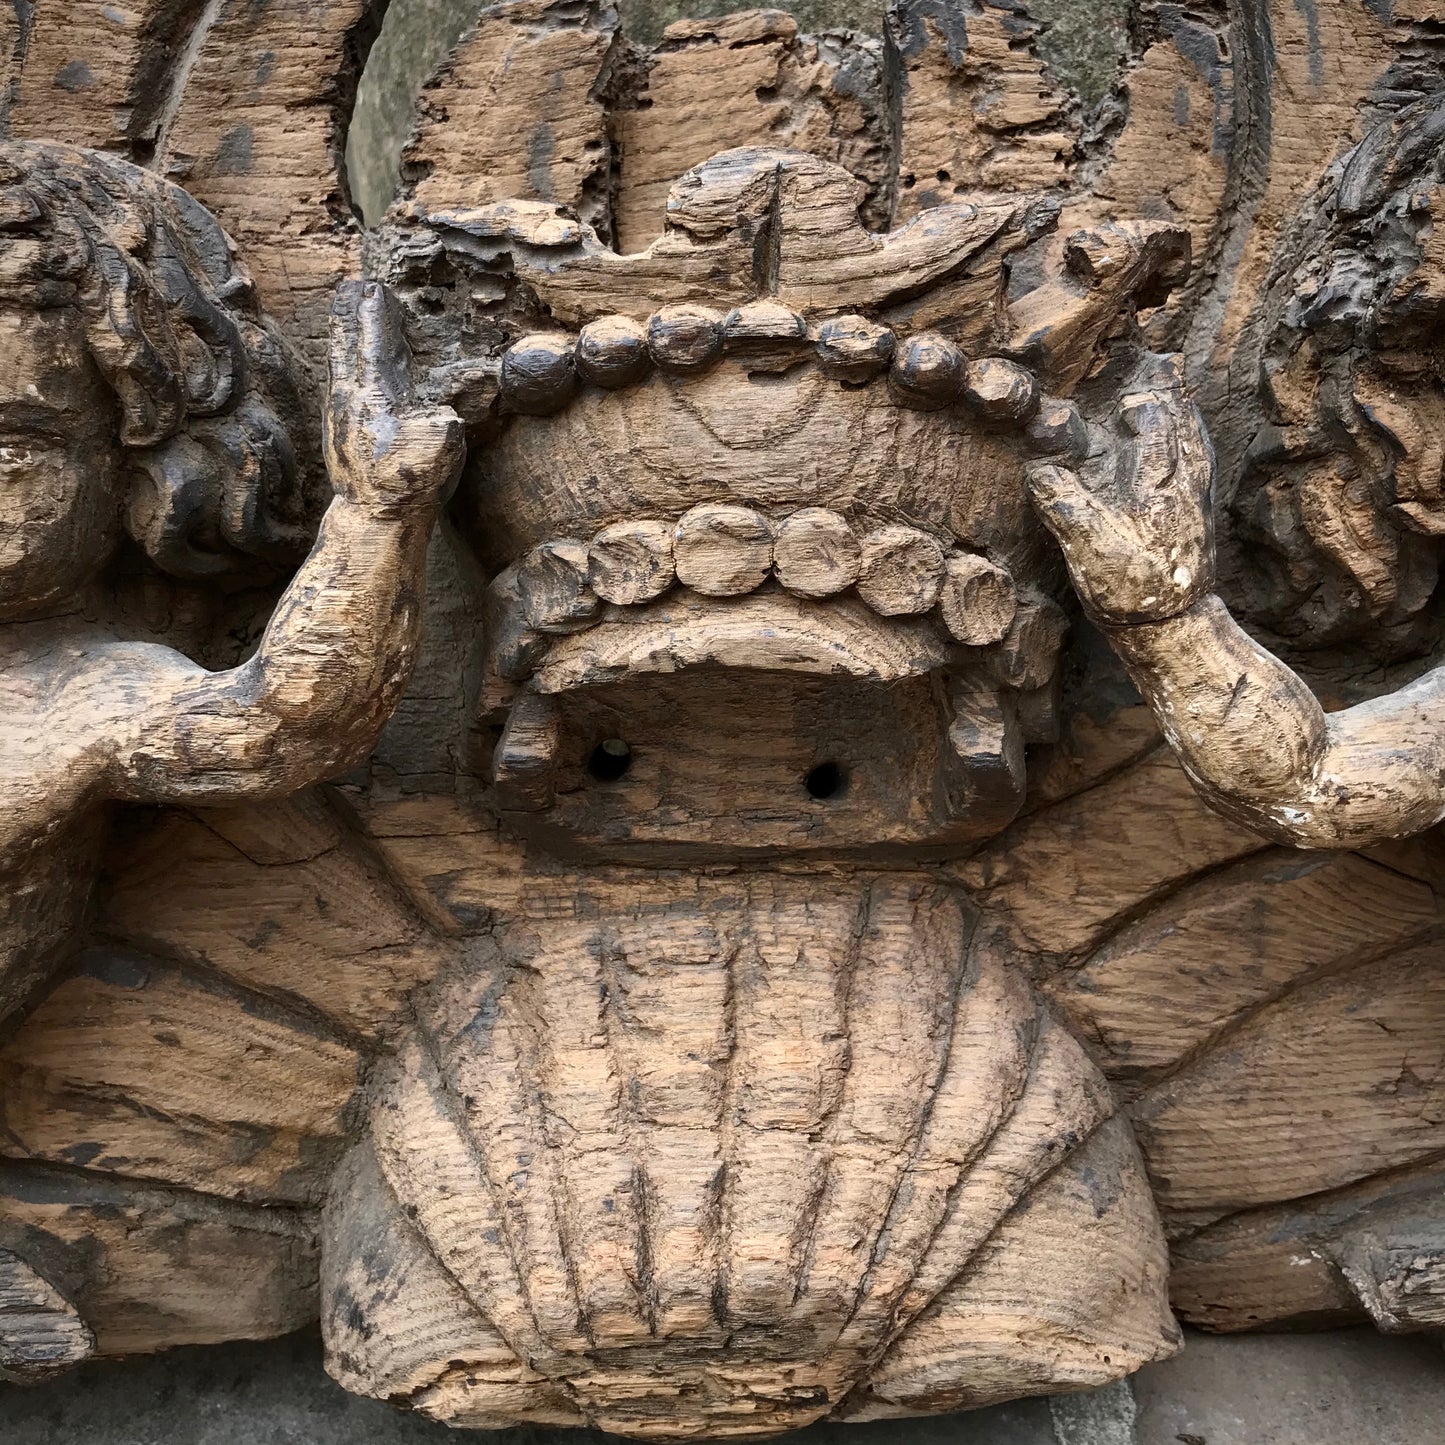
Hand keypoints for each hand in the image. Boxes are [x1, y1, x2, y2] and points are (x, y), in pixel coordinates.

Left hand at [324, 280, 462, 516]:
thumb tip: (454, 399)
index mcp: (374, 393)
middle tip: (352, 285)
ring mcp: (338, 413)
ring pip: (340, 362)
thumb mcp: (441, 443)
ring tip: (345, 310)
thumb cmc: (410, 481)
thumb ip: (445, 412)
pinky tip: (346, 364)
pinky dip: (343, 362)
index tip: (374, 287)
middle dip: (353, 314)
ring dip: (345, 334)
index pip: (375, 342)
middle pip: (349, 344)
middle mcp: (349, 397)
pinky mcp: (337, 429)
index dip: (377, 313)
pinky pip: (340, 383)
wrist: (373, 518)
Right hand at [1026, 362, 1214, 624]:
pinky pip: (1200, 469)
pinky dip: (1191, 446)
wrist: (1174, 633)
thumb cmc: (1130, 589)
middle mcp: (1186, 489)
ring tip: (1176, 396)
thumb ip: (1064, 502)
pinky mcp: (1201, 523)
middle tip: (1164, 366)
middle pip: (1185, 429)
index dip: (1143, 406)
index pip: (1156, 429)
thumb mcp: (1085, 545)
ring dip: (1185, 418)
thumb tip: (1040, 468)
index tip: (1128, 388)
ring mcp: (1198, 506)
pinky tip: (1182, 449)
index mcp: (1160, 487)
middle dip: (1173, 398)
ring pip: (1197, 447)